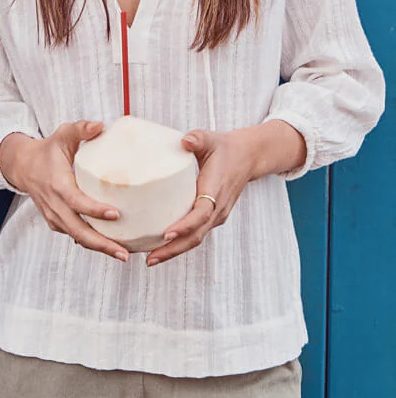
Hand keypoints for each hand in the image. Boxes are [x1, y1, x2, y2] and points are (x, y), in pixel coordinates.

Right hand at [0, 122, 129, 261]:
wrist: (23, 166)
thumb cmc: (48, 150)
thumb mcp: (62, 135)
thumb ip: (81, 129)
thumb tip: (101, 125)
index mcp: (57, 183)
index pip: (76, 201)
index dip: (94, 210)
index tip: (116, 214)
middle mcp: (54, 203)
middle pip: (78, 230)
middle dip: (101, 244)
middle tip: (124, 253)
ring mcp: (53, 215)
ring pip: (77, 236)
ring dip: (99, 247)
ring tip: (122, 254)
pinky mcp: (55, 221)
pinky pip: (74, 235)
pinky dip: (90, 242)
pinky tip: (109, 247)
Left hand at [146, 120, 305, 266]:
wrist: (247, 157)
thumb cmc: (224, 147)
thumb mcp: (211, 139)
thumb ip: (197, 138)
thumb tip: (185, 141)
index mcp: (216, 190)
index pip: (201, 213)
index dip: (185, 225)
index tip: (167, 234)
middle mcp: (217, 208)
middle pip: (196, 236)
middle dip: (173, 250)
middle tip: (150, 258)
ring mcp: (216, 215)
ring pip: (195, 239)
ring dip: (174, 251)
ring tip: (150, 259)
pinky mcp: (211, 217)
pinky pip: (195, 234)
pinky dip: (179, 243)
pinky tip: (159, 247)